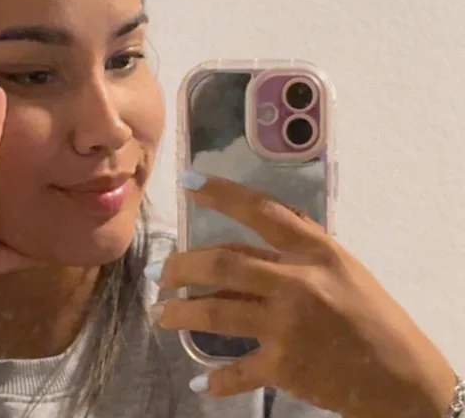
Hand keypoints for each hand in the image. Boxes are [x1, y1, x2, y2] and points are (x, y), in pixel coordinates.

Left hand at [152, 174, 454, 417]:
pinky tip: (199, 379)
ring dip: (182, 312)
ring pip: (217, 311)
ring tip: (161, 312)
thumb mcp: (339, 266)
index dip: (221, 194)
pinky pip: (238, 370)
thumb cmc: (370, 312)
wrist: (403, 376)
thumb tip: (243, 235)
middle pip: (223, 263)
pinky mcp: (285, 367)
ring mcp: (288, 325)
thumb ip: (295, 248)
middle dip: (181, 266)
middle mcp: (297, 282)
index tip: (187, 181)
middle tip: (159, 272)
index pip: (260, 211)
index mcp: (313, 251)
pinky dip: (216, 378)